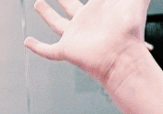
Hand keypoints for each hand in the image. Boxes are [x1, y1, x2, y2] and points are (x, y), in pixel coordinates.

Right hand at [25, 0, 150, 86]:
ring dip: (46, 14)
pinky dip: (37, 47)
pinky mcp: (66, 51)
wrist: (123, 58)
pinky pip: (48, 51)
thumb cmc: (131, 32)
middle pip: (69, 6)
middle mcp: (83, 22)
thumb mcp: (135, 2)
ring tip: (38, 3)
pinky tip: (27, 42)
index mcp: (96, 10)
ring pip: (56, 23)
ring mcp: (74, 37)